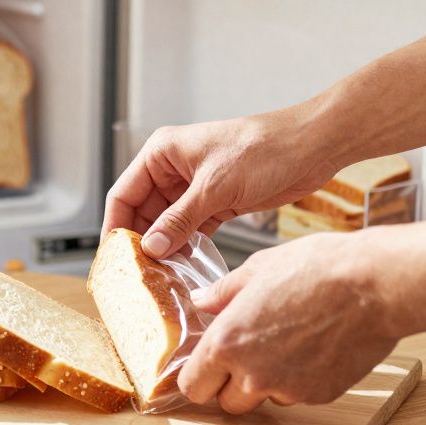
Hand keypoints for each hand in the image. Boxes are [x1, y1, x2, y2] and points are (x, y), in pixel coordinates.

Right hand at [103, 105, 340, 257]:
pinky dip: (187, 247)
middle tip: (140, 276)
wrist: (311, 148)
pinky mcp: (217, 203)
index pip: (124, 194)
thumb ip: (180, 219)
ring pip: (167, 224)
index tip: (114, 259)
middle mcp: (173, 170)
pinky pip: (191, 230)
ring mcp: (195, 188)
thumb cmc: (264, 149)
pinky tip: (185, 267)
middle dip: (141, 243)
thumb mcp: (215, 187)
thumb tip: (151, 247)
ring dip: (165, 248)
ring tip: (161, 277)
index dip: (116, 227)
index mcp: (162, 153)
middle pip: (143, 213)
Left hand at [177, 231, 401, 413]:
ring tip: (288, 342)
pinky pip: (298, 395)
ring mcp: (288, 389)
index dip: (198, 377)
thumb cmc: (316, 268)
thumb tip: (201, 301)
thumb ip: (222, 292)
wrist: (373, 284)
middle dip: (231, 385)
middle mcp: (252, 374)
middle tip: (248, 353)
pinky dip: (301, 379)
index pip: (192, 386)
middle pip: (227, 403)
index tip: (206, 368)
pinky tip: (314, 346)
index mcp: (226, 343)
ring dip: (268, 382)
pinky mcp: (320, 395)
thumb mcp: (258, 268)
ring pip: (265, 399)